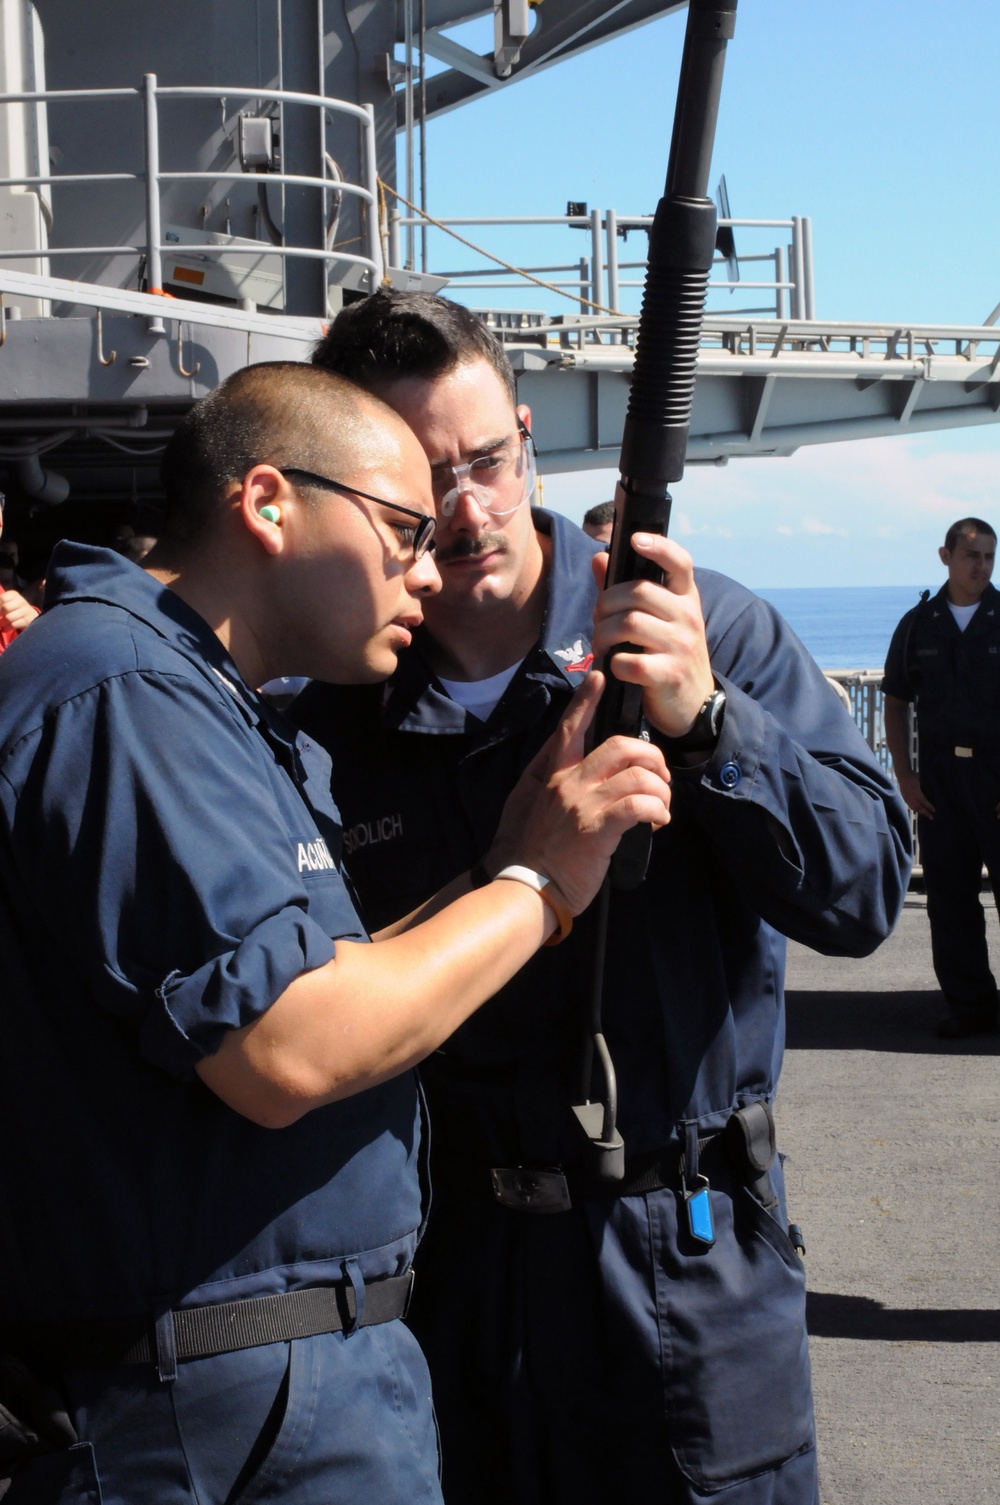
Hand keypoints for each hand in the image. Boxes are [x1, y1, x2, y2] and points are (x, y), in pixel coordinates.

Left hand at [0, 590, 37, 632]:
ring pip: (9, 617)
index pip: (2, 598)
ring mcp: (25, 611)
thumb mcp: (7, 602)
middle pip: (5, 608)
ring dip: (1, 623)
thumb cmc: (13, 608)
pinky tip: (4, 628)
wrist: (30, 615)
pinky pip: (13, 625)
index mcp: (14, 594)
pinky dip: (6, 628)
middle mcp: (21, 601)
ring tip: (0, 624)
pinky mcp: (28, 621)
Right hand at [488, 672, 670, 913]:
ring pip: (638, 774)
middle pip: (621, 746)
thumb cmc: (523, 853)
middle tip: (659, 777)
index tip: (598, 676)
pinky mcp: (599, 828)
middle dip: (651, 756)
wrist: (522, 887)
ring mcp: (583, 803)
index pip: (569, 729)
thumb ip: (542, 780)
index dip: (585, 700)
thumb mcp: (523, 805)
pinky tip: (658, 822)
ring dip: (660, 789)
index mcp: (548, 774)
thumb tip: (556, 762)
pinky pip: (640, 804)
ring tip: (661, 808)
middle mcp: (566, 782)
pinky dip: (658, 811)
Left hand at [591, 534, 714, 738]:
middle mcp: (687, 617)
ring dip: (603, 634)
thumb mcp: (657, 621)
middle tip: (597, 621)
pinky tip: (614, 668)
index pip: (679, 562)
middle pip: (637, 592)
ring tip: (600, 645)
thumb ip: (625, 590)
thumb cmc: (668, 655)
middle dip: (605, 605)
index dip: (658, 546)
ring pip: (628, 623)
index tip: (635, 540)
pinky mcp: (669, 674)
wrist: (693, 705)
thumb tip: (599, 558)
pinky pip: (629, 661)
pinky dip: (613, 664)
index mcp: (685, 599)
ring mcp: (681, 646)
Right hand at [897, 768, 933, 818]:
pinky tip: (920, 812)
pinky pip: (910, 806)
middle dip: (925, 812)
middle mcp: (910, 796)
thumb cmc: (914, 776)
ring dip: (921, 813)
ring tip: (927, 816)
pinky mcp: (904, 799)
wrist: (903, 775)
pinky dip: (915, 810)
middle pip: (918, 806)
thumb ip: (926, 786)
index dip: (928, 806)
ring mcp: (906, 798)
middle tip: (932, 817)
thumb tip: (935, 792)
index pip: (923, 800)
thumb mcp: (921, 779)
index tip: (934, 810)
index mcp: (915, 790)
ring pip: (914, 808)